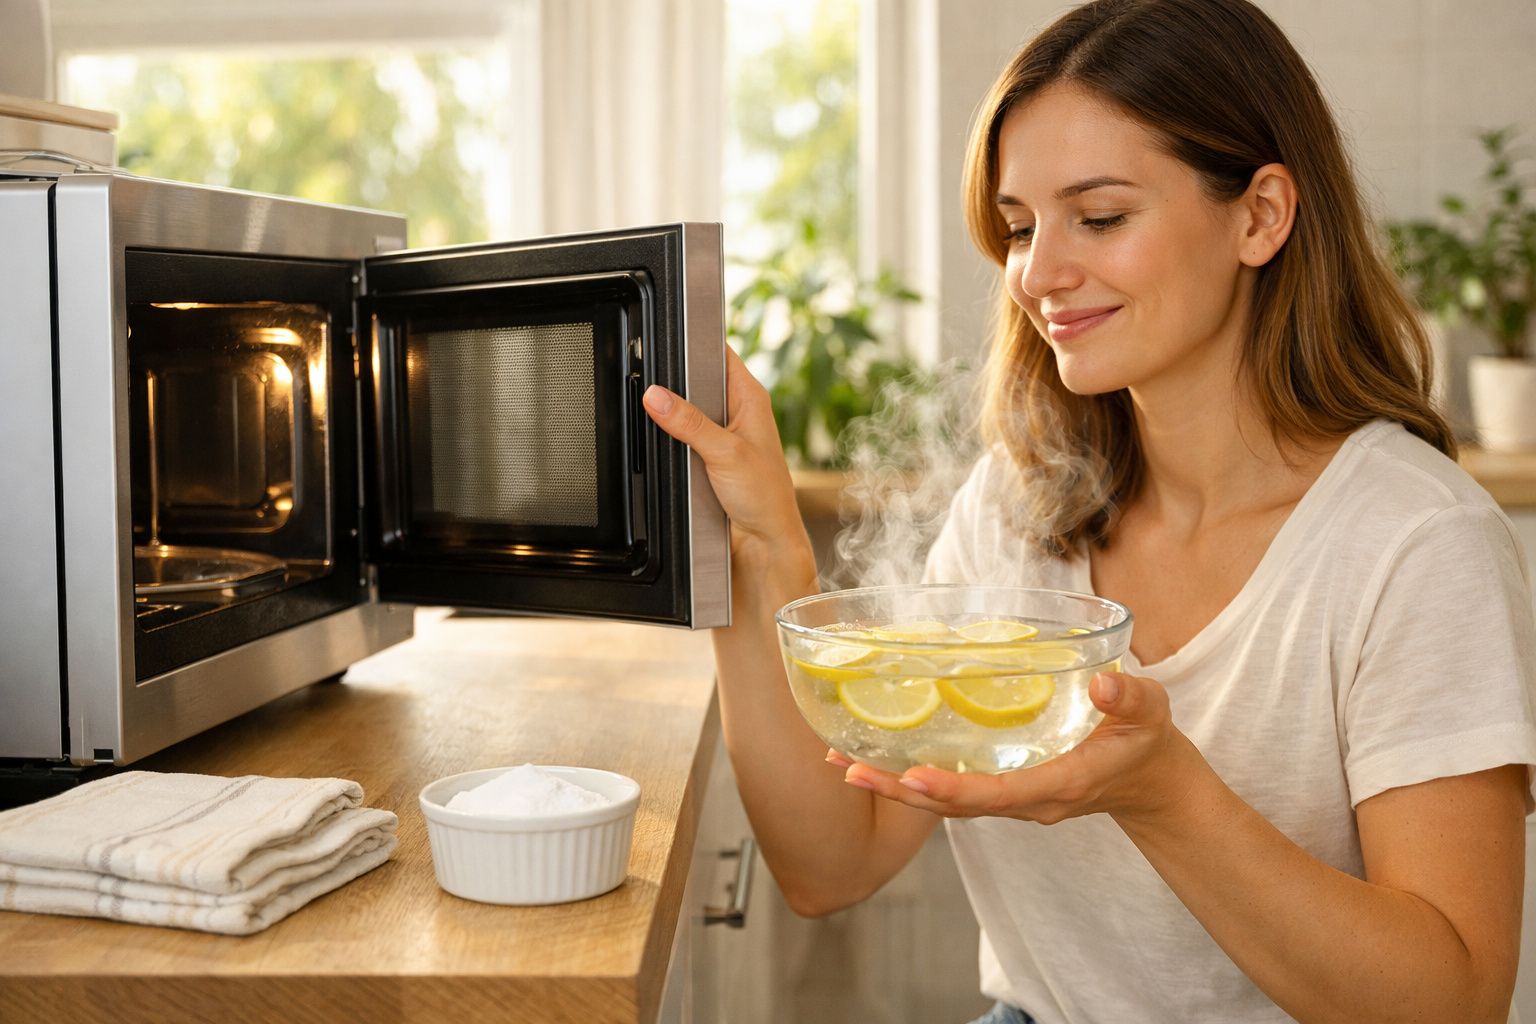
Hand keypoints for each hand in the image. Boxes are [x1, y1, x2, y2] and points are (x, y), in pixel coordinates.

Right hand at [642, 346, 813, 573]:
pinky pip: (684, 433)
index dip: (694, 343)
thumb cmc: (765, 495)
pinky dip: (672, 436)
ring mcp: (723, 431)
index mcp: (750, 396)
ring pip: (687, 408)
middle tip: (652, 383)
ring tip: (655, 412)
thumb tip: (657, 396)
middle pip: (697, 379)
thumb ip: (689, 423)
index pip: (719, 352)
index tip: (666, 341)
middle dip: (675, 381)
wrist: (765, 539)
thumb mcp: (725, 453)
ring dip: (673, 412)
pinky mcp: (710, 452)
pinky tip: (664, 439)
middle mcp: (738, 409)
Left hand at [831, 671, 1198, 825]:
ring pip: (947, 801)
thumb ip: (1129, 700)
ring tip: (844, 764)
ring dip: (896, 785)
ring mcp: (1013, 798)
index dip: (953, 788)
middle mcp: (1027, 799)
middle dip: (901, 790)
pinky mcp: (1005, 789)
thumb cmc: (1147, 742)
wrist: (1151, 781)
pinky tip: (880, 758)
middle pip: (955, 804)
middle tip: (847, 769)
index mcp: (1058, 783)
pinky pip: (954, 789)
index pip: (997, 793)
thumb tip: (1103, 685)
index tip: (912, 777)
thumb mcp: (1150, 713)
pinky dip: (915, 778)